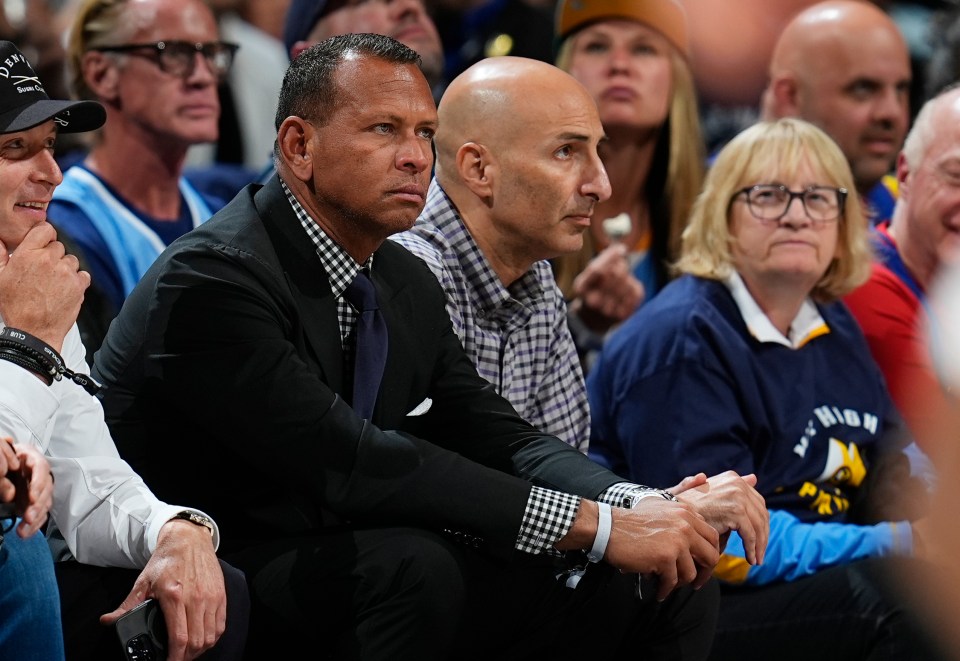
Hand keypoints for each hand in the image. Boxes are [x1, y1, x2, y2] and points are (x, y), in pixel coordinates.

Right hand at [0, 222, 88, 352]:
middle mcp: (48, 260)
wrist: (34, 331)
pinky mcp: (79, 285)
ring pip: (71, 260)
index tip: (42, 246)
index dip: (44, 237)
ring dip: (65, 268)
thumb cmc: (15, 307)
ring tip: (53, 283)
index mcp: (27, 254)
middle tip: (43, 273)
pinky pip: (83, 274)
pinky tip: (65, 290)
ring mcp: (66, 272)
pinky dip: (77, 280)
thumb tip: (0, 241)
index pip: (45, 229)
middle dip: (52, 256)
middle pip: (58, 246)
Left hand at [0, 438, 53, 537]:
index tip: (32, 497)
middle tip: (28, 517)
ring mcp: (40, 488)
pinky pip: (40, 514)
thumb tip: (6, 488)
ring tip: (23, 530)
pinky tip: (25, 533)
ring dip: (35, 518)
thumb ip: (4, 468)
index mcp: (32, 458)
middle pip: (46, 489)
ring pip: (44, 503)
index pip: (41, 469)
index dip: (38, 484)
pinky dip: (33, 525)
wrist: (7, 462)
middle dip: (37, 505)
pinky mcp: (37, 501)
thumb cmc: (5, 456)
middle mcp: (40, 474)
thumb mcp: (4, 455)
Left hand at [100, 519, 225, 660]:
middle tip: (175, 659)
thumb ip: (127, 605)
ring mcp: (211, 597)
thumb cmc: (167, 559)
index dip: (175, 658)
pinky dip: (211, 638)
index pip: (179, 638)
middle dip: (186, 657)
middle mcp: (196, 598)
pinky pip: (220, 625)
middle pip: (197, 642)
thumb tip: (108, 621)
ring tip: (187, 652)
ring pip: (210, 637)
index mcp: (175, 596)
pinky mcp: (220, 596)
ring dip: (199, 650)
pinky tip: (201, 640)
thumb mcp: (143, 581)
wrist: (188, 538)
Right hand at [570, 243, 644, 331]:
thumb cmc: (591, 291)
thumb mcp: (588, 276)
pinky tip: (627, 289)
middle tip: (621, 267)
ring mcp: (608, 310)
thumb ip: (602, 261)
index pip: (597, 269)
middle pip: (614, 274)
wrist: (591, 320)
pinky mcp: (622, 315)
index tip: (621, 249)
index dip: (611, 256)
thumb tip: (621, 249)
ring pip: (627, 282)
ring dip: (628, 277)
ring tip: (622, 281)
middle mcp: (594, 302)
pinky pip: (636, 293)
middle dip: (621, 266)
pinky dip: (634, 286)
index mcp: (582, 289)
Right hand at [606, 498, 718, 600]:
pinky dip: (665, 589)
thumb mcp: (660, 510)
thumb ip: (682, 521)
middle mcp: (686, 524)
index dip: (709, 554)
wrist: (607, 527)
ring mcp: (677, 541)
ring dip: (679, 583)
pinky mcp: (665, 557)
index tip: (702, 565)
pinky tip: (658, 591)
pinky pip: (672, 581)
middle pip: (711, 556)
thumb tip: (697, 545)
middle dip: (704, 573)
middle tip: (694, 583)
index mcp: (686, 512)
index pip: (712, 537)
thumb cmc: (630, 522)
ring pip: (691, 573)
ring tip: (666, 584)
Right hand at [673, 471, 768, 564]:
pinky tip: (750, 558)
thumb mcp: (711, 492)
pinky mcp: (735, 511)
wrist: (672, 511)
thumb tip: (754, 477)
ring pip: (758, 526)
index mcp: (733, 478)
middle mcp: (737, 483)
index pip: (757, 502)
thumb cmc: (688, 506)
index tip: (759, 538)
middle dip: (763, 536)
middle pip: (761, 514)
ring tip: (756, 559)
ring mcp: (737, 495)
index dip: (760, 522)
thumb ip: (731, 487)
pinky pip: (750, 534)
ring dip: (759, 546)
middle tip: (760, 553)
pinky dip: (752, 548)